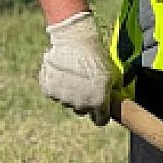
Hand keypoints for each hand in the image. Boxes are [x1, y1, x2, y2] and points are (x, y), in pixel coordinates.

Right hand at [39, 11, 114, 125]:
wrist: (76, 42)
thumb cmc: (98, 57)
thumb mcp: (113, 76)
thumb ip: (112, 93)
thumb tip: (114, 101)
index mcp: (99, 104)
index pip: (100, 120)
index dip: (101, 115)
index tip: (100, 109)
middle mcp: (81, 105)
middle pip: (82, 111)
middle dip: (85, 102)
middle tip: (85, 85)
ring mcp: (63, 98)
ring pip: (67, 102)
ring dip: (70, 93)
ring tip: (73, 76)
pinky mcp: (49, 90)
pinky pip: (54, 94)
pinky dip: (56, 86)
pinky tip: (62, 73)